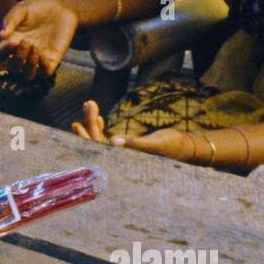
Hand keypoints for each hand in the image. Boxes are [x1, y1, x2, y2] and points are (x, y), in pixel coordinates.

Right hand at [0, 0, 78, 78]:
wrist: (61, 7)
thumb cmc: (38, 7)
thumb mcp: (22, 9)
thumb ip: (11, 20)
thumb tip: (1, 35)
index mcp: (11, 41)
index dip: (2, 53)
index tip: (12, 42)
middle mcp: (23, 52)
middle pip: (12, 68)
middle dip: (17, 59)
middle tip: (26, 42)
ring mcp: (37, 58)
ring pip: (27, 76)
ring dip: (29, 66)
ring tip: (35, 49)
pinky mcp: (52, 60)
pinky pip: (45, 74)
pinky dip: (42, 68)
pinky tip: (44, 54)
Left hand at [72, 99, 198, 161]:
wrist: (185, 148)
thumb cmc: (172, 147)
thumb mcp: (155, 144)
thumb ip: (134, 143)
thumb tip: (112, 141)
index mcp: (122, 161)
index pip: (98, 149)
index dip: (86, 136)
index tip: (77, 122)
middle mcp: (118, 159)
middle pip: (96, 142)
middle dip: (89, 123)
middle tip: (88, 102)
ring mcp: (121, 153)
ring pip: (100, 139)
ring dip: (93, 123)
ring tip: (90, 104)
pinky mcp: (126, 148)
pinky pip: (107, 139)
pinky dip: (101, 128)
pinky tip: (99, 118)